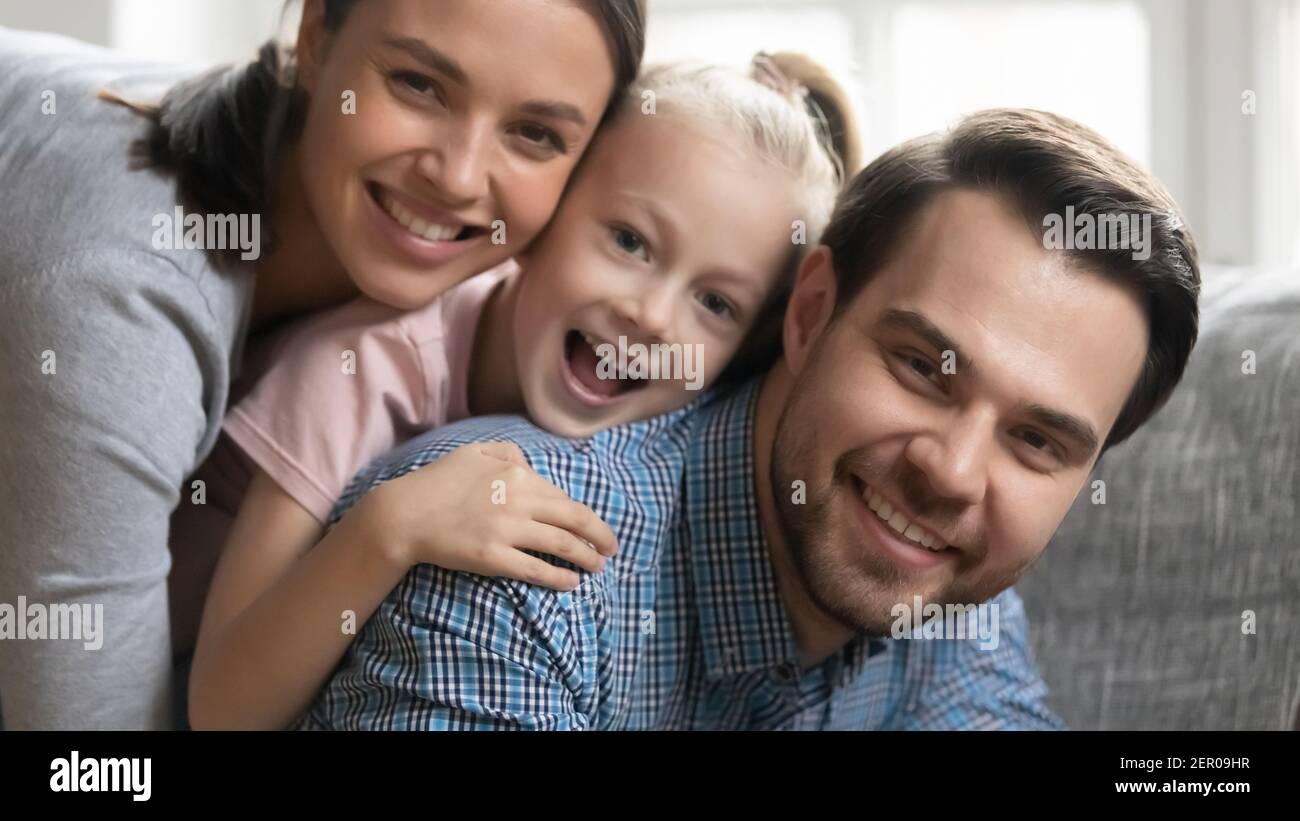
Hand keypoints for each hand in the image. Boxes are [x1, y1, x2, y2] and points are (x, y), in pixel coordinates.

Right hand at [354, 442, 617, 589]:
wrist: (404, 514)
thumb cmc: (437, 483)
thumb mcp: (472, 452)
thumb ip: (505, 451)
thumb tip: (529, 464)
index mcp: (516, 472)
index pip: (562, 496)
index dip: (584, 514)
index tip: (596, 527)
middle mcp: (518, 499)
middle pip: (574, 518)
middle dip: (600, 535)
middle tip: (612, 548)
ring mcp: (506, 529)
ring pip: (561, 544)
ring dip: (587, 557)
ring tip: (598, 567)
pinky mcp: (493, 557)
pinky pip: (536, 569)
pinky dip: (560, 577)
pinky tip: (572, 583)